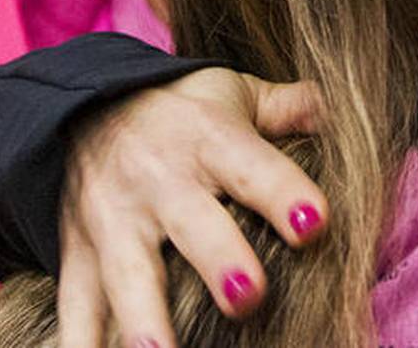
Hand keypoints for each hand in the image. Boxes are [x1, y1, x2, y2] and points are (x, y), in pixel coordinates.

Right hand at [55, 68, 325, 347]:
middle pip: (192, 223)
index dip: (283, 191)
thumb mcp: (232, 94)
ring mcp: (113, 222)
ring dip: (143, 319)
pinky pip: (75, 307)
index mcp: (208, 139)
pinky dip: (81, 345)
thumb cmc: (180, 110)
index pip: (252, 165)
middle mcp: (160, 181)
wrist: (81, 105)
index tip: (314, 223)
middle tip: (247, 297)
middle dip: (219, 260)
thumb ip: (287, 108)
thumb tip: (342, 109)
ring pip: (128, 275)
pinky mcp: (78, 257)